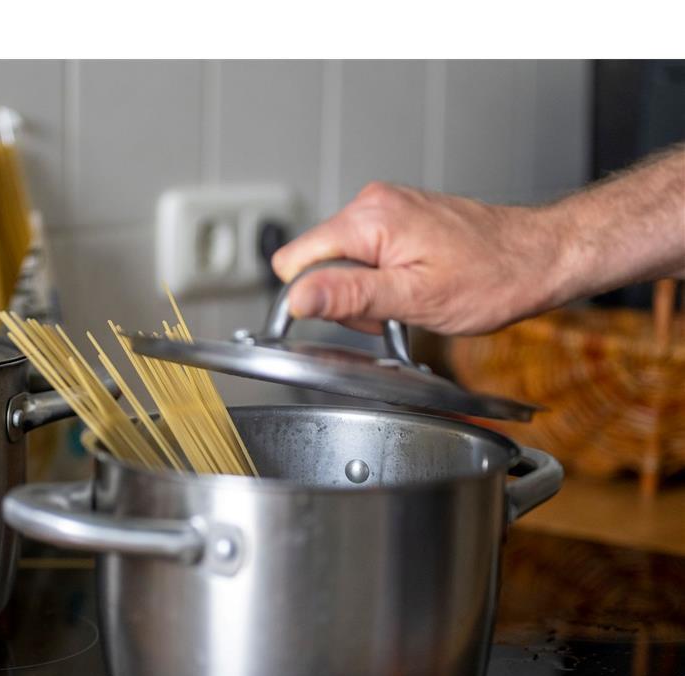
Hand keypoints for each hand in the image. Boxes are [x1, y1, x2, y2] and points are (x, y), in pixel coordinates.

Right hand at [270, 182, 568, 335]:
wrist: (540, 257)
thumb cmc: (493, 277)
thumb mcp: (415, 299)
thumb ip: (349, 296)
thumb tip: (297, 299)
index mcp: (369, 218)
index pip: (294, 261)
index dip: (311, 296)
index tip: (351, 312)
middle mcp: (372, 203)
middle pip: (315, 263)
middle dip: (344, 297)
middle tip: (392, 309)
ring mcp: (385, 207)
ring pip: (339, 262)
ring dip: (365, 291)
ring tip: (409, 298)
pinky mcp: (397, 217)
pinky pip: (363, 254)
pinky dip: (380, 278)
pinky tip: (413, 285)